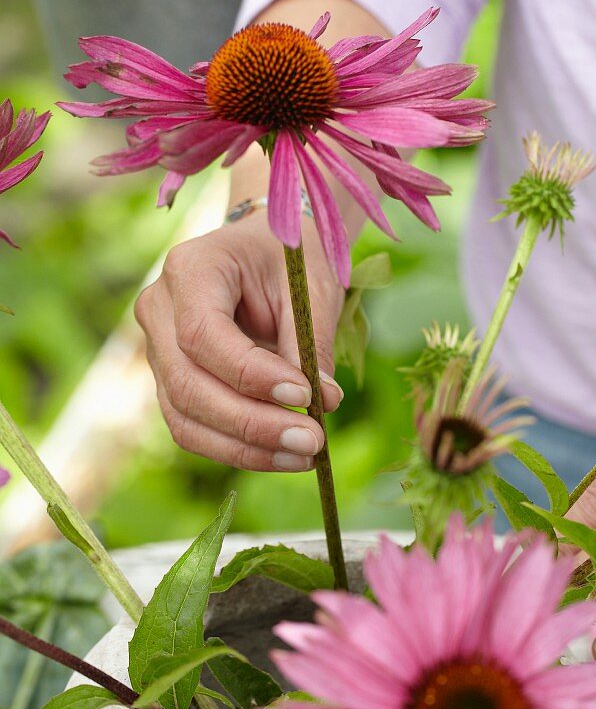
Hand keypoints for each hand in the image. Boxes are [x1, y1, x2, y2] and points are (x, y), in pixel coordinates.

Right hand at [135, 216, 344, 472]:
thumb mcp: (309, 286)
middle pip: (187, 384)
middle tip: (312, 440)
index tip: (304, 394)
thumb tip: (323, 403)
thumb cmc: (289, 261)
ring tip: (305, 455)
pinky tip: (285, 455)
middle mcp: (159, 310)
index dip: (250, 374)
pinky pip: (194, 429)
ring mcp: (158, 351)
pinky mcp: (172, 383)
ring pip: (186, 417)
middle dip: (252, 423)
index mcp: (190, 269)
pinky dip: (239, 450)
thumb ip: (312, 342)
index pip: (202, 334)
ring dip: (246, 448)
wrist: (266, 252)